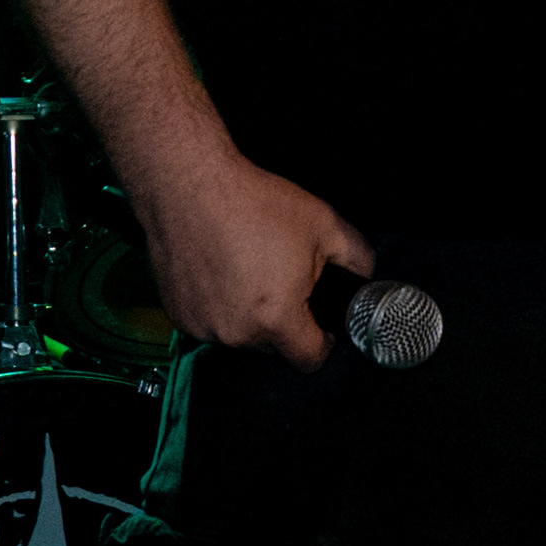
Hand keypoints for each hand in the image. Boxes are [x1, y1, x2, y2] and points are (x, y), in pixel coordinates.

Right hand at [123, 150, 377, 367]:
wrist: (189, 185)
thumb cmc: (254, 203)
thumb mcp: (324, 224)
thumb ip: (357, 258)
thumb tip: (366, 277)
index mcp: (277, 318)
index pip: (309, 360)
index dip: (322, 342)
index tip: (321, 322)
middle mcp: (237, 333)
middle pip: (274, 347)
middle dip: (283, 322)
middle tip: (282, 279)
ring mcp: (203, 327)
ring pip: (240, 335)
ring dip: (248, 315)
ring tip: (248, 270)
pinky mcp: (179, 316)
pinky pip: (210, 323)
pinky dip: (218, 307)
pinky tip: (220, 271)